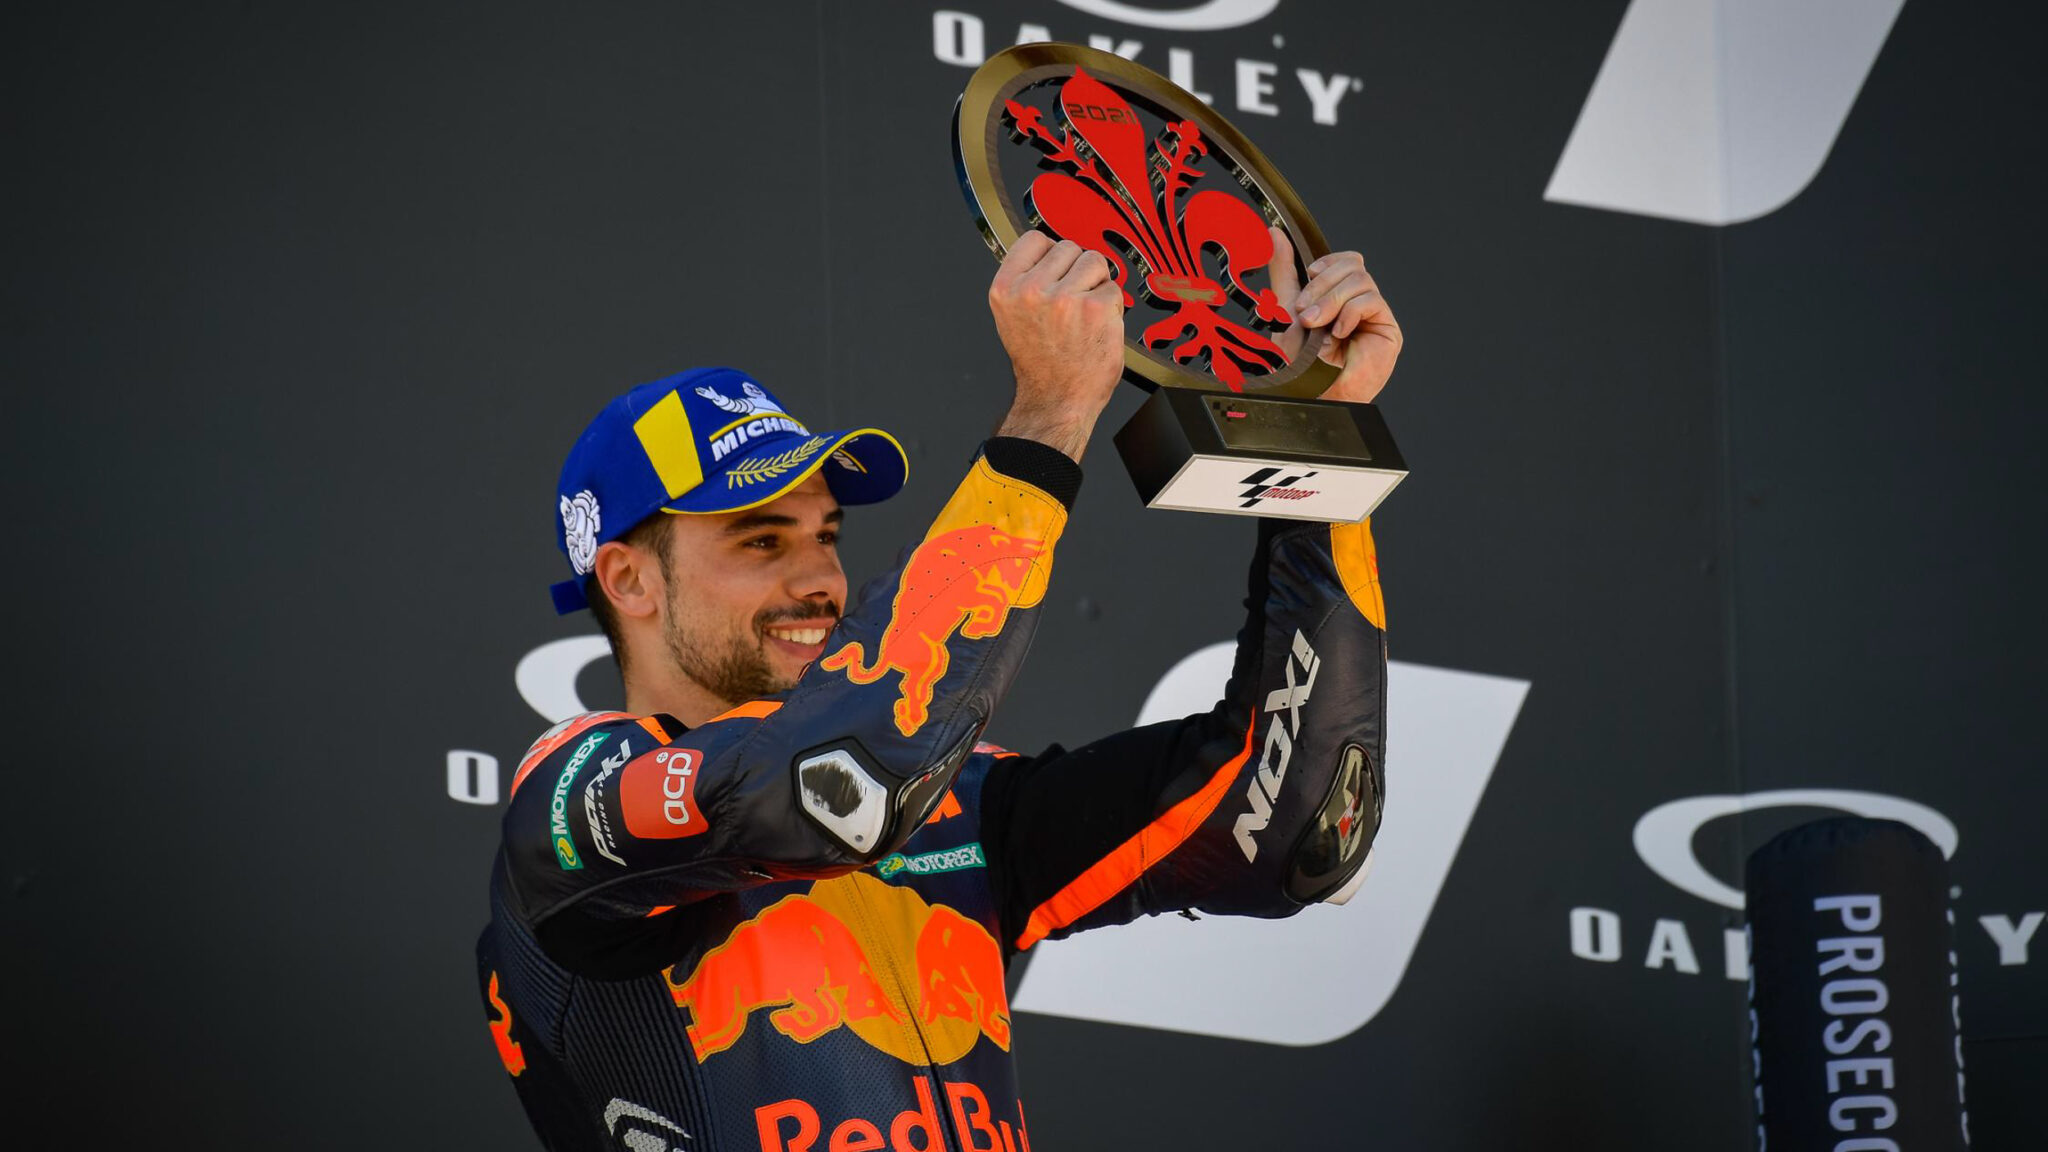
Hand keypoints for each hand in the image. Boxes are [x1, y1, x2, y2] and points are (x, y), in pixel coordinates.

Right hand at [987, 233, 1125, 460]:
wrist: (1056, 400)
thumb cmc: (1040, 362)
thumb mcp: (1013, 316)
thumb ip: (1026, 281)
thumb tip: (1050, 252)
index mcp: (1006, 288)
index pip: (1034, 239)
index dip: (1051, 255)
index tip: (1056, 274)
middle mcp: (1032, 290)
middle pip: (1068, 247)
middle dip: (1076, 271)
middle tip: (1071, 305)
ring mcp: (1065, 298)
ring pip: (1094, 261)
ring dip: (1096, 284)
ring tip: (1083, 314)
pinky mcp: (1096, 308)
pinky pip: (1113, 287)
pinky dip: (1112, 306)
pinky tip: (1096, 327)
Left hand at [1265, 228, 1401, 403]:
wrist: (1313, 393)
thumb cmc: (1301, 362)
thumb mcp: (1287, 308)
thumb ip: (1284, 271)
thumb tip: (1275, 234)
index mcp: (1338, 297)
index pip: (1346, 260)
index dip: (1328, 263)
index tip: (1307, 275)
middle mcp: (1358, 303)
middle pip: (1354, 265)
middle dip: (1324, 284)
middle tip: (1305, 311)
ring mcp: (1375, 315)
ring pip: (1361, 280)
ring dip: (1332, 301)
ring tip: (1317, 326)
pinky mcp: (1388, 329)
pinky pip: (1371, 300)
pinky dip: (1349, 313)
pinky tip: (1338, 333)